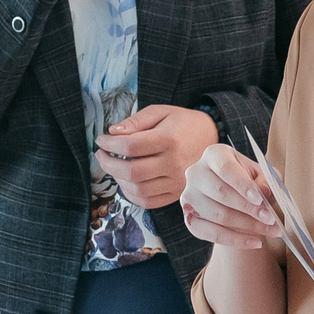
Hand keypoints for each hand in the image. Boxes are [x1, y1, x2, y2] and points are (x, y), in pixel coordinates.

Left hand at [98, 104, 218, 209]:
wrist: (212, 138)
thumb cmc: (183, 123)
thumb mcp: (161, 112)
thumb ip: (136, 121)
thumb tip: (113, 132)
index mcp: (169, 140)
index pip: (131, 146)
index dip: (110, 143)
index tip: (101, 140)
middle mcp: (174, 164)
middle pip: (131, 171)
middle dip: (108, 164)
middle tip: (101, 154)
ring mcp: (177, 182)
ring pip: (138, 190)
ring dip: (118, 180)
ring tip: (113, 167)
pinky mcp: (177, 194)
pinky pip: (149, 202)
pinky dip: (132, 195)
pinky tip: (126, 182)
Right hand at [181, 143, 280, 249]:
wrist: (233, 198)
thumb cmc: (248, 181)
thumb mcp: (262, 175)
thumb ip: (266, 181)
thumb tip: (263, 192)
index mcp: (214, 155)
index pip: (225, 168)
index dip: (242, 185)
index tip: (260, 200)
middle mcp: (196, 173)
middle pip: (221, 193)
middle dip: (249, 209)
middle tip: (270, 219)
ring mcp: (189, 197)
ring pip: (218, 215)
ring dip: (247, 226)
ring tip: (270, 230)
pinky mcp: (190, 219)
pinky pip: (211, 233)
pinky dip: (235, 240)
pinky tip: (254, 241)